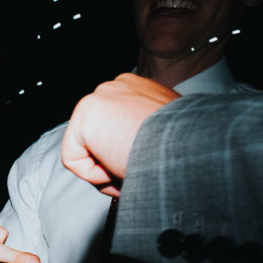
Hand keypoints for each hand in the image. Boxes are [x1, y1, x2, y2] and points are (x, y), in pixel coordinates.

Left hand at [62, 73, 179, 196]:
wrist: (189, 149)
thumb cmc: (186, 150)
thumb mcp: (169, 138)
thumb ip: (146, 137)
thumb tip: (131, 154)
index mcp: (140, 91)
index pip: (114, 130)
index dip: (125, 156)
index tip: (145, 166)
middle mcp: (118, 87)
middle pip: (97, 140)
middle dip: (113, 163)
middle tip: (138, 171)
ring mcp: (101, 96)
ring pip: (85, 151)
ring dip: (106, 172)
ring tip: (133, 168)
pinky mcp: (85, 112)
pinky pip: (73, 159)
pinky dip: (93, 175)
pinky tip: (118, 166)